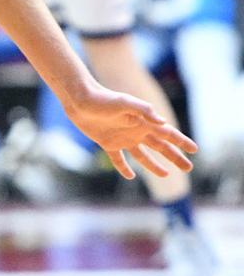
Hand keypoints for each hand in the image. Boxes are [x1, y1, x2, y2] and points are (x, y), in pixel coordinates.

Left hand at [64, 82, 196, 179]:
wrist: (80, 100)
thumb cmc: (103, 98)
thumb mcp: (124, 102)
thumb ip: (144, 110)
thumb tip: (163, 122)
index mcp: (144, 122)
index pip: (168, 134)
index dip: (181, 142)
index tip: (194, 150)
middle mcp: (136, 131)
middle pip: (160, 147)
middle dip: (175, 157)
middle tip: (188, 168)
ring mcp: (123, 138)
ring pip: (143, 156)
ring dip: (154, 166)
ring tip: (166, 175)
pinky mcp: (108, 143)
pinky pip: (119, 159)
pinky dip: (124, 168)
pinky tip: (131, 176)